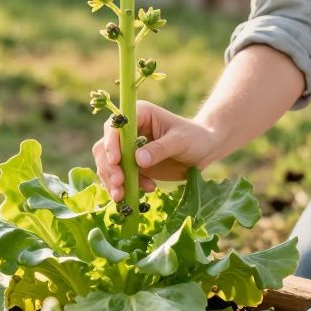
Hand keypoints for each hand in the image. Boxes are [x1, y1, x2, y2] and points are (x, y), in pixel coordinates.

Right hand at [92, 101, 219, 200]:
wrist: (204, 150)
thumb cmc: (195, 138)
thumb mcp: (180, 141)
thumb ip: (160, 149)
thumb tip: (138, 160)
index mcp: (139, 114)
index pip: (116, 127)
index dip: (111, 143)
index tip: (116, 161)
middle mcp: (129, 130)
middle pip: (105, 147)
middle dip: (109, 167)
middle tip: (119, 184)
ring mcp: (128, 148)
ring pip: (108, 164)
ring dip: (112, 180)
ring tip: (123, 195)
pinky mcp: (132, 165)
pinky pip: (120, 176)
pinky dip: (124, 187)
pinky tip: (144, 191)